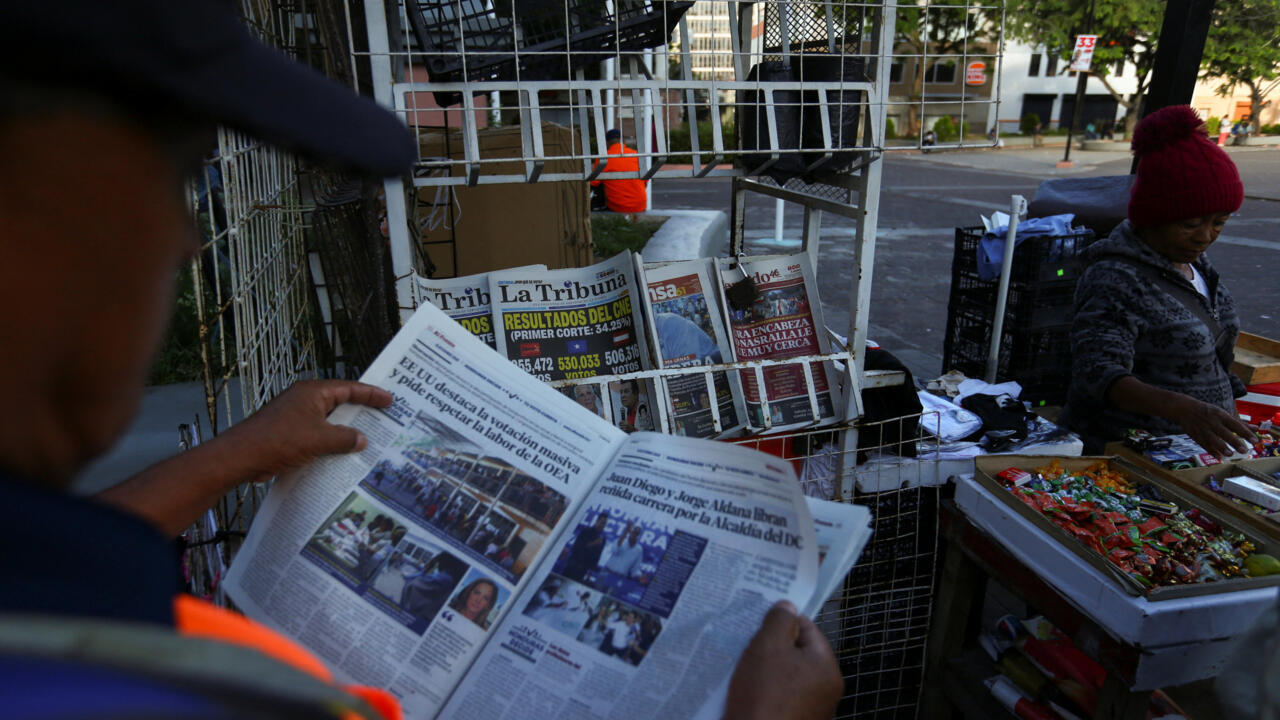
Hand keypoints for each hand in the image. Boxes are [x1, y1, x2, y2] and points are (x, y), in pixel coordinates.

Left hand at [218, 379, 392, 483]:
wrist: (241, 457)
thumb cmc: (278, 440)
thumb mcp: (319, 439)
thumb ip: (344, 438)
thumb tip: (361, 440)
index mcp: (312, 393)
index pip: (348, 388)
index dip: (371, 394)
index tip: (389, 400)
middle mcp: (304, 400)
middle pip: (339, 402)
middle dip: (360, 410)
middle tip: (383, 415)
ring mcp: (295, 416)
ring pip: (328, 420)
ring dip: (345, 429)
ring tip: (367, 437)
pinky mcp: (289, 433)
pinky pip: (317, 434)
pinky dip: (330, 441)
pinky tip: (342, 454)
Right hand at [724, 601, 841, 719]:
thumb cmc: (764, 696)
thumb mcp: (768, 647)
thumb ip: (779, 621)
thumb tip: (787, 606)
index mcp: (828, 670)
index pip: (809, 630)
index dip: (783, 621)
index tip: (759, 621)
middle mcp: (826, 693)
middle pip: (797, 656)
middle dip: (772, 647)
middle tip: (747, 644)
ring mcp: (811, 714)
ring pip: (786, 679)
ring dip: (765, 672)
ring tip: (742, 669)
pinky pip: (779, 701)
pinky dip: (764, 694)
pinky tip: (745, 694)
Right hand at [1170, 396, 1256, 458]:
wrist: (1184, 409)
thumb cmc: (1208, 412)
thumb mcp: (1223, 414)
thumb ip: (1239, 423)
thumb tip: (1256, 429)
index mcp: (1221, 415)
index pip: (1235, 425)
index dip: (1245, 433)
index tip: (1254, 440)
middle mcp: (1212, 422)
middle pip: (1225, 433)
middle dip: (1235, 442)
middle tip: (1244, 450)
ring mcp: (1203, 429)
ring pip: (1213, 439)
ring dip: (1221, 447)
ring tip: (1230, 454)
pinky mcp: (1196, 435)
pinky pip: (1204, 444)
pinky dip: (1211, 451)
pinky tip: (1219, 457)